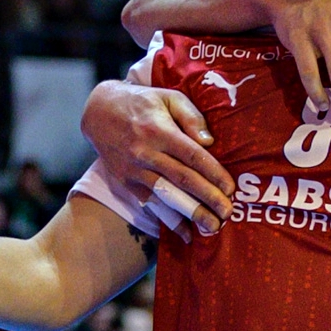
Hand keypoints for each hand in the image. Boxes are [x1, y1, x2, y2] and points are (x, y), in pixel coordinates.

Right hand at [81, 81, 234, 239]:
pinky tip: (187, 234)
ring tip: (212, 229)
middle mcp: (145, 152)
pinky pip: (151, 203)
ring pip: (166, 195)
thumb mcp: (169, 97)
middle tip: (228, 214)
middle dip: (207, 198)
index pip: (191, 155)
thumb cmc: (143, 103)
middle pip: (181, 179)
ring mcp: (134, 170)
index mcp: (159, 130)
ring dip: (190, 213)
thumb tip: (209, 142)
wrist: (99, 111)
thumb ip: (191, 117)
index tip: (230, 188)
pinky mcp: (126, 182)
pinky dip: (169, 220)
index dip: (212, 173)